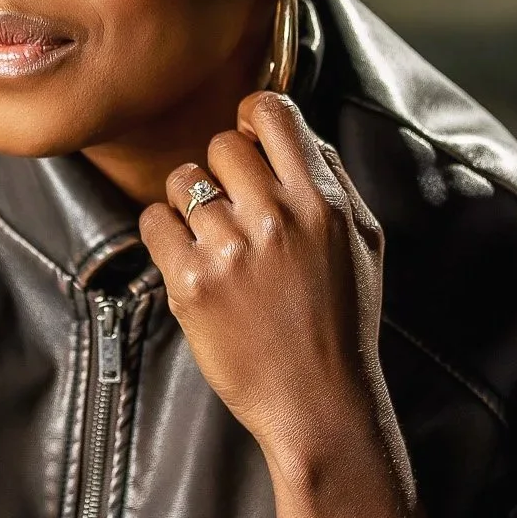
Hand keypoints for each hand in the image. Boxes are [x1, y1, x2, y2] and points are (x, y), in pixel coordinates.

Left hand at [139, 90, 411, 504]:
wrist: (318, 404)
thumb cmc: (343, 323)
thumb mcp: (363, 242)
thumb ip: (332, 180)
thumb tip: (294, 131)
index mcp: (323, 202)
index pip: (273, 113)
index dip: (252, 119)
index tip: (249, 141)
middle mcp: (276, 218)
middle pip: (221, 144)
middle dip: (223, 171)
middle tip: (235, 210)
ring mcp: (231, 251)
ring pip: (182, 181)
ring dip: (192, 205)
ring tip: (214, 241)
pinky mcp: (191, 284)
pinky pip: (154, 222)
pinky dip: (166, 236)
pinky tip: (191, 261)